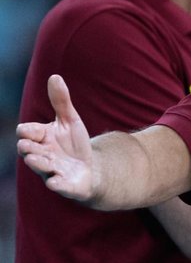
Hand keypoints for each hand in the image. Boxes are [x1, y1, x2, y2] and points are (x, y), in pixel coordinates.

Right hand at [16, 75, 95, 202]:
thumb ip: (61, 102)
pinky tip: (56, 181)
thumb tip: (54, 76)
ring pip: (40, 167)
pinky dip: (56, 184)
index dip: (28, 131)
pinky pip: (58, 186)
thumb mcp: (70, 121)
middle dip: (28, 148)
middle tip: (28, 145)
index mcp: (40, 138)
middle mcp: (41, 155)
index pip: (26, 132)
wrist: (91, 168)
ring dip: (38, 163)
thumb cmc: (74, 144)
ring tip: (39, 159)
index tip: (33, 130)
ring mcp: (51, 171)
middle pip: (28, 150)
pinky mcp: (65, 185)